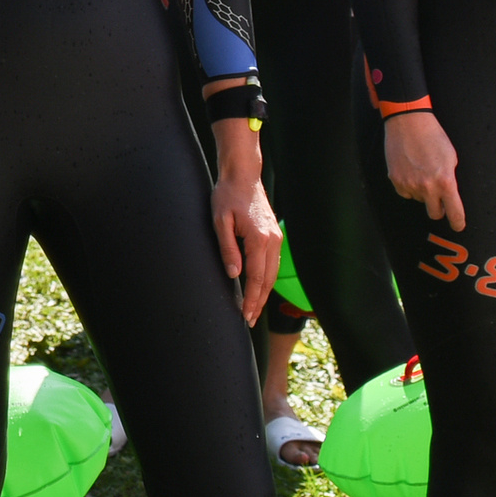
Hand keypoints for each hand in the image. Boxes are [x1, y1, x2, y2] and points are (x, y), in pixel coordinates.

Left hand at [207, 123, 280, 326]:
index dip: (252, 299)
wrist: (243, 176)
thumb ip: (227, 248)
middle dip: (259, 302)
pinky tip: (259, 287)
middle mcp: (272, 241)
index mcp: (259, 239)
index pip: (256, 277)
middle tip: (249, 320)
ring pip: (272, 273)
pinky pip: (272, 263)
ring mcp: (276, 238)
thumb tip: (233, 274)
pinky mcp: (274, 236)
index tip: (246, 315)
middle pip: (268, 280)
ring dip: (264, 293)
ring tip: (254, 309)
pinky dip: (266, 279)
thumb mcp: (219, 221)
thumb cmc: (227, 196)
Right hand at [385, 110, 466, 229]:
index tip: (458, 226)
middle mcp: (427, 187)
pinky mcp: (395, 180)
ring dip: (422, 193)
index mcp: (445, 182)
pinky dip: (408, 186)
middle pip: (434, 213)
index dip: (458, 222)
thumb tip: (448, 194)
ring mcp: (409, 184)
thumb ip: (450, 179)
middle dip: (439, 209)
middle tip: (439, 200)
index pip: (454, 211)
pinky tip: (410, 171)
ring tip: (422, 172)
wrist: (408, 123)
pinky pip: (405, 192)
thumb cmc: (433, 137)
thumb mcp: (451, 158)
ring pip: (418, 200)